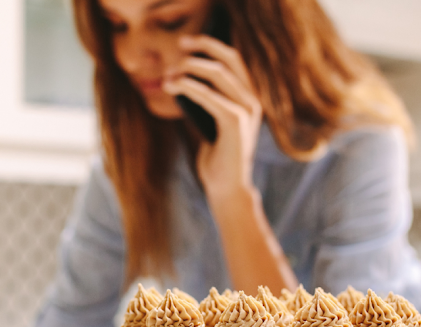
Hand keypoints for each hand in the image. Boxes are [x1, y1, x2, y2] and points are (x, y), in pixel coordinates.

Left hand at [162, 35, 262, 216]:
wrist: (227, 188)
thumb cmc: (217, 159)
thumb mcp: (211, 123)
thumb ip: (206, 102)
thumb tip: (183, 79)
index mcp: (249, 98)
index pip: (234, 60)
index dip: (211, 45)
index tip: (186, 43)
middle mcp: (252, 100)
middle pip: (229, 59)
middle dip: (202, 48)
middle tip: (178, 47)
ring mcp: (247, 110)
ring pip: (218, 74)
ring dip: (189, 69)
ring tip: (168, 75)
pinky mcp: (235, 122)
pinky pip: (208, 95)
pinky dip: (188, 87)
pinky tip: (172, 86)